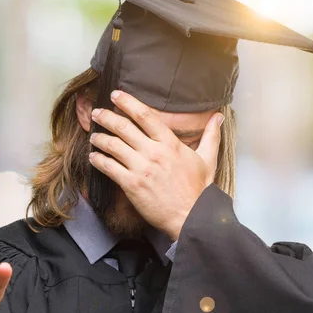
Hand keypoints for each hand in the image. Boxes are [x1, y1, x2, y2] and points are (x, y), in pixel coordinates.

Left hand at [88, 90, 223, 239]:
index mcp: (170, 143)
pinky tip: (94, 157)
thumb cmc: (198, 190)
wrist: (191, 216)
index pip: (145, 115)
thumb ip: (210, 135)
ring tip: (93, 136)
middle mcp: (154, 152)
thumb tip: (218, 116)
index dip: (127, 102)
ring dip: (99, 138)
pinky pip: (109, 167)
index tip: (116, 95)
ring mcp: (141, 168)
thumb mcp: (208, 159)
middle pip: (123, 127)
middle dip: (106, 117)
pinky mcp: (131, 185)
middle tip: (96, 113)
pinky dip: (98, 160)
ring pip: (113, 145)